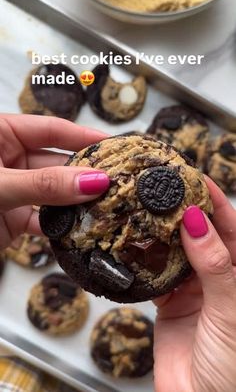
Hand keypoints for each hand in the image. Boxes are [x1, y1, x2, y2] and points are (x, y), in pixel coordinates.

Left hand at [0, 114, 108, 248]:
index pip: (51, 130)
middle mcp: (11, 160)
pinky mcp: (14, 218)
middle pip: (57, 163)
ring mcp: (15, 190)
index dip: (83, 136)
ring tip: (109, 204)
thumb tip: (93, 181)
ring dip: (77, 202)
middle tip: (118, 179)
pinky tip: (82, 229)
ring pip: (54, 193)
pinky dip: (62, 226)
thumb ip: (45, 184)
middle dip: (86, 173)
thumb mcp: (0, 185)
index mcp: (2, 135)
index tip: (114, 144)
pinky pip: (45, 220)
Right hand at [154, 177, 235, 391]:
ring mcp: (192, 290)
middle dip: (184, 211)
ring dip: (162, 234)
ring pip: (175, 252)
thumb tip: (197, 222)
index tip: (196, 179)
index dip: (214, 203)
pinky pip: (155, 275)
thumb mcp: (231, 311)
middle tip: (166, 188)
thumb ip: (216, 266)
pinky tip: (136, 247)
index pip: (229, 229)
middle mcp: (218, 278)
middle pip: (199, 235)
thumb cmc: (233, 368)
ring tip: (148, 209)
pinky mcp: (168, 303)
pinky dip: (145, 262)